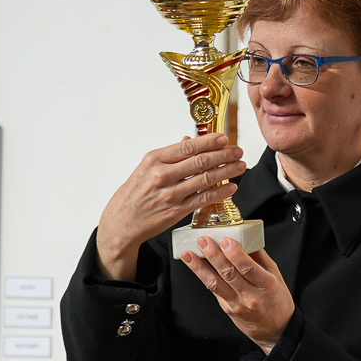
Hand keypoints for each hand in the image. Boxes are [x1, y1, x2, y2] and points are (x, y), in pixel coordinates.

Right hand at [97, 134, 246, 278]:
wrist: (121, 222)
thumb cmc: (133, 194)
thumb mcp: (145, 169)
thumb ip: (168, 156)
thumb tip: (187, 141)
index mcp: (154, 160)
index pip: (187, 147)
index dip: (209, 141)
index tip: (224, 138)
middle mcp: (162, 175)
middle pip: (200, 161)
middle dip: (223, 154)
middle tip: (237, 151)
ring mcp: (170, 194)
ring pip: (205, 179)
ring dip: (226, 171)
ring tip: (239, 166)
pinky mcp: (176, 211)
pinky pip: (203, 199)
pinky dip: (219, 192)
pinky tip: (231, 187)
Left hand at [181, 239, 294, 352]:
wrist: (274, 331)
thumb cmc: (277, 302)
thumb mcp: (276, 277)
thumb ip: (261, 259)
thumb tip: (246, 239)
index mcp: (267, 285)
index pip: (249, 268)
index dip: (235, 254)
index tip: (225, 241)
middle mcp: (250, 296)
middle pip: (229, 274)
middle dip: (214, 256)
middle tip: (203, 241)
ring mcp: (237, 304)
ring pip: (215, 283)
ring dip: (200, 267)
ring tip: (189, 254)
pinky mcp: (227, 308)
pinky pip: (214, 290)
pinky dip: (203, 276)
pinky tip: (195, 266)